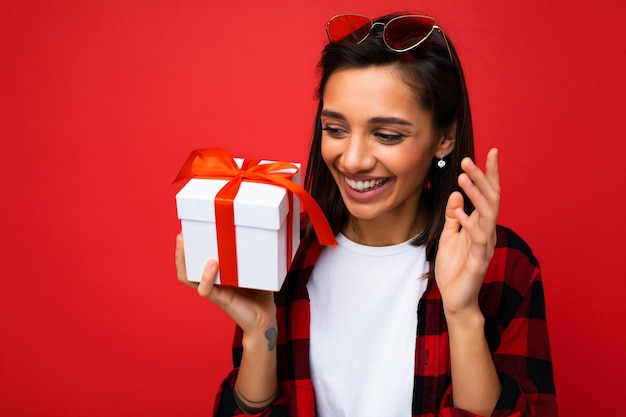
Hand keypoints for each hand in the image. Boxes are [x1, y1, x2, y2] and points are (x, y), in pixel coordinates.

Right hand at [175, 233, 276, 333]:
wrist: (265, 319)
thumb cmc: (260, 294)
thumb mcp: (255, 269)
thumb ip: (251, 255)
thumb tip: (255, 232)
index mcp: (216, 274)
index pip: (195, 260)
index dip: (189, 247)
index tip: (188, 229)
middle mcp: (211, 282)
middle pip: (185, 268)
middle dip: (180, 251)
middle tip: (182, 234)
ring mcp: (214, 291)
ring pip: (188, 278)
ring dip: (183, 261)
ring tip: (185, 245)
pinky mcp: (221, 300)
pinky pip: (206, 289)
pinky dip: (206, 277)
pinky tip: (212, 264)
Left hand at [434, 148, 499, 316]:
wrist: (455, 299)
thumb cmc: (454, 268)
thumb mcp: (449, 236)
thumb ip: (453, 216)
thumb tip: (455, 195)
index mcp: (480, 225)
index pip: (488, 194)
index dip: (490, 174)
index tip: (490, 152)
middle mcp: (487, 232)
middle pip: (490, 199)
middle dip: (481, 178)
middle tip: (468, 160)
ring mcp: (485, 246)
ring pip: (488, 214)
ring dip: (476, 195)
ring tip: (463, 177)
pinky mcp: (480, 261)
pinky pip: (478, 239)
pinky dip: (470, 224)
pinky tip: (461, 212)